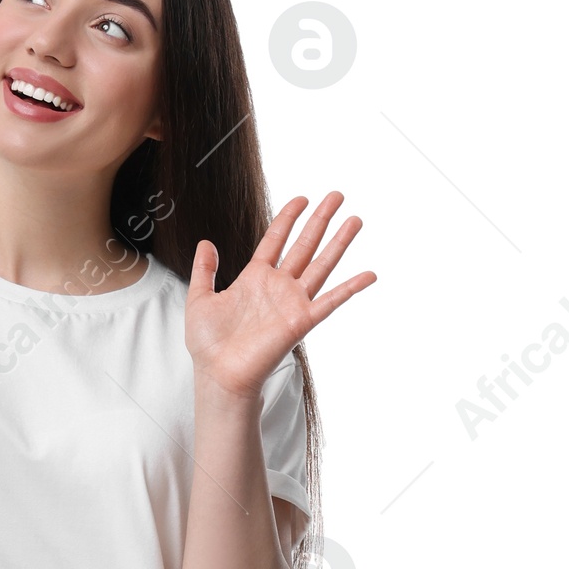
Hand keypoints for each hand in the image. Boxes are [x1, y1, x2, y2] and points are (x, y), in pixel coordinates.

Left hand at [186, 193, 375, 398]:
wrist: (219, 373)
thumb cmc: (208, 344)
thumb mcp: (199, 299)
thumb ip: (204, 270)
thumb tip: (206, 243)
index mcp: (255, 278)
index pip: (276, 239)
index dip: (288, 217)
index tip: (301, 198)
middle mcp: (278, 287)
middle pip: (305, 245)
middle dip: (321, 219)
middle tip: (337, 195)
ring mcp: (292, 302)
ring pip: (321, 265)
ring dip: (339, 242)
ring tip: (355, 219)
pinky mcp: (302, 320)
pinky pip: (331, 301)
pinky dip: (351, 288)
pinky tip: (369, 274)